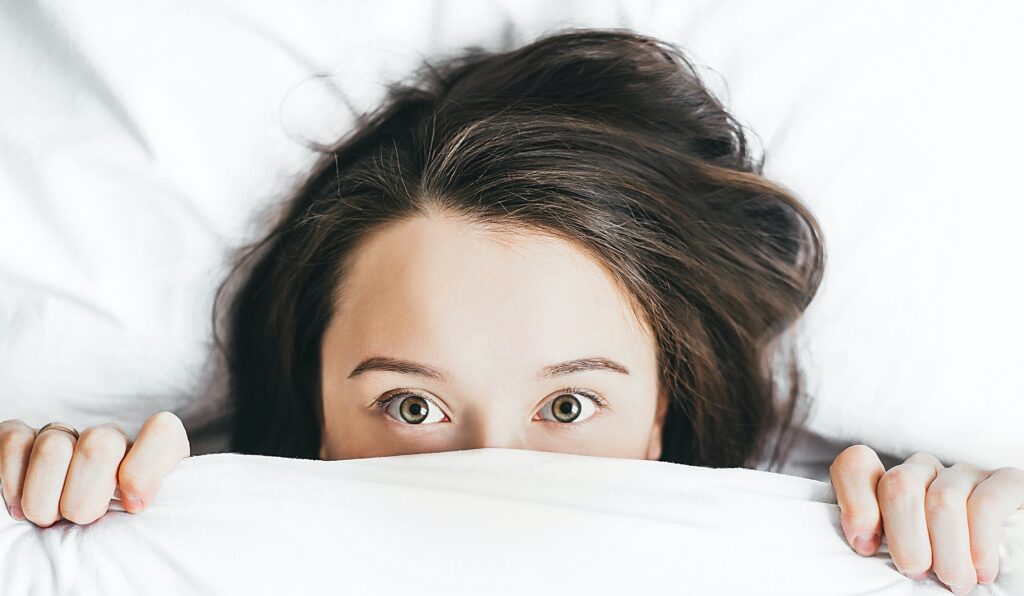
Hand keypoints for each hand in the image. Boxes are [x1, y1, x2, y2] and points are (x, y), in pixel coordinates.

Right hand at [0, 411, 189, 526]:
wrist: (66, 534)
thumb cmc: (111, 533)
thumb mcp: (140, 526)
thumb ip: (148, 511)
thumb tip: (134, 502)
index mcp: (150, 457)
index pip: (162, 432)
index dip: (145, 468)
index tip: (133, 506)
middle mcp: (109, 440)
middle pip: (100, 445)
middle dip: (84, 499)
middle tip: (80, 520)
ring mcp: (66, 436)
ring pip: (54, 447)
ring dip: (45, 499)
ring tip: (49, 518)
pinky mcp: (23, 440)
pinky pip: (15, 442)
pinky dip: (13, 481)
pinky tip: (19, 506)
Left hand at [830, 445, 1023, 594]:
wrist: (1005, 577)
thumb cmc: (938, 568)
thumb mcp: (901, 555)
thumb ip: (875, 541)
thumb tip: (863, 545)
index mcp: (889, 484)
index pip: (855, 465)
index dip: (855, 504)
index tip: (866, 547)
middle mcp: (924, 470)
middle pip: (899, 485)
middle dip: (905, 538)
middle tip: (918, 572)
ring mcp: (964, 473)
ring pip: (942, 500)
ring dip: (947, 551)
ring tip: (954, 582)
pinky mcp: (1005, 482)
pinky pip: (985, 504)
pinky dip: (980, 544)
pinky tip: (982, 571)